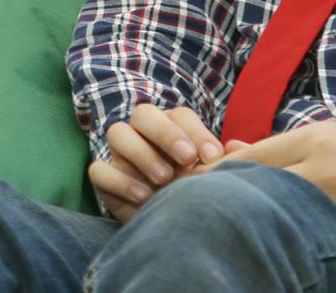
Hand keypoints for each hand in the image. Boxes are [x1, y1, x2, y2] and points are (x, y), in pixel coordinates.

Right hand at [87, 103, 223, 223]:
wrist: (165, 221)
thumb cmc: (191, 190)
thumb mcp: (208, 176)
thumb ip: (223, 161)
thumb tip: (237, 148)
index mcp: (171, 128)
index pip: (179, 115)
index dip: (195, 131)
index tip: (212, 156)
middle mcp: (142, 133)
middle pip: (144, 113)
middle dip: (166, 133)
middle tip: (187, 158)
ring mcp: (120, 153)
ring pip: (117, 133)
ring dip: (141, 153)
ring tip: (164, 178)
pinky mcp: (104, 178)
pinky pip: (99, 170)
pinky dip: (120, 180)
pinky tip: (143, 196)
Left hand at [202, 120, 335, 227]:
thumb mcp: (322, 134)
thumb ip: (276, 146)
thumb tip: (230, 153)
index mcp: (313, 145)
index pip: (250, 161)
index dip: (214, 173)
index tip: (186, 180)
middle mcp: (322, 177)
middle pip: (257, 190)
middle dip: (222, 199)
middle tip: (189, 208)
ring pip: (278, 216)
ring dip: (248, 219)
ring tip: (217, 226)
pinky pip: (303, 235)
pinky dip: (280, 235)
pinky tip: (261, 239)